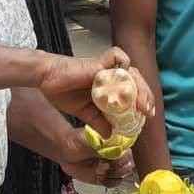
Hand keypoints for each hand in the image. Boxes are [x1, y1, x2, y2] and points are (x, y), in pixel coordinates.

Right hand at [38, 49, 154, 136]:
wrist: (47, 79)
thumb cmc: (64, 91)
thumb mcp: (85, 113)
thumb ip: (98, 122)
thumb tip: (109, 136)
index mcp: (110, 88)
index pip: (134, 92)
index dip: (143, 102)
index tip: (147, 116)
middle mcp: (111, 77)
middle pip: (137, 82)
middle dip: (146, 96)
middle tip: (147, 112)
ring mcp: (107, 69)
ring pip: (132, 72)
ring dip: (139, 87)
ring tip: (140, 104)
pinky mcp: (99, 63)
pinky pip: (117, 57)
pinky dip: (122, 63)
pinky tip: (122, 78)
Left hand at [56, 128, 134, 185]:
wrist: (64, 152)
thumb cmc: (75, 142)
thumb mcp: (85, 141)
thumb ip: (100, 147)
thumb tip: (113, 151)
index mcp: (114, 142)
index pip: (127, 152)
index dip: (119, 159)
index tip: (106, 160)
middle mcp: (116, 154)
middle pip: (128, 165)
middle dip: (115, 169)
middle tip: (100, 167)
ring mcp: (112, 166)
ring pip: (122, 175)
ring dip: (110, 176)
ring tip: (97, 171)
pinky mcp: (106, 176)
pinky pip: (115, 183)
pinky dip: (108, 182)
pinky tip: (98, 177)